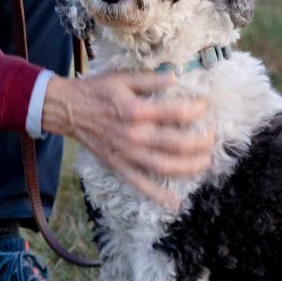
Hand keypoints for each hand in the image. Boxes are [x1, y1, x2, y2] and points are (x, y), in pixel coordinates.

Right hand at [40, 73, 213, 211]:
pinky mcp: (119, 166)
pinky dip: (158, 196)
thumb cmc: (97, 91)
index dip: (196, 110)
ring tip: (206, 162)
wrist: (68, 110)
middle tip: (213, 135)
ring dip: (190, 167)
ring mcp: (127, 154)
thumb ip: (151, 79)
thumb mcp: (123, 78)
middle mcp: (134, 135)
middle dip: (201, 141)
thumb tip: (175, 76)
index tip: (205, 106)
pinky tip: (176, 203)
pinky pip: (141, 185)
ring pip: (165, 166)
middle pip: (176, 143)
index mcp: (136, 110)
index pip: (176, 113)